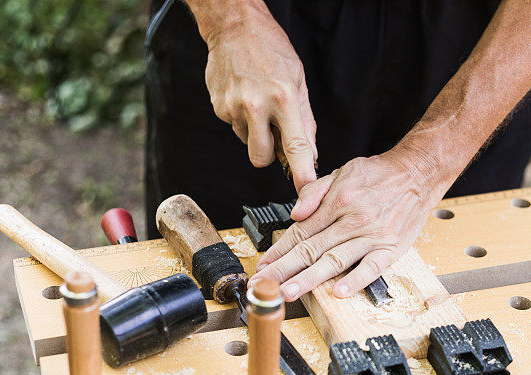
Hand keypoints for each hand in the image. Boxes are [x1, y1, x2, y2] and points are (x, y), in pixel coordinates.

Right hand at [203, 3, 316, 190]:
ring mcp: (233, 107)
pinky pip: (234, 127)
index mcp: (283, 98)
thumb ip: (305, 120)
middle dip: (269, 156)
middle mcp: (256, 106)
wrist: (234, 26)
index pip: (296, 147)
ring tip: (259, 104)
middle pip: (261, 158)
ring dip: (255, 133)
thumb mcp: (298, 80)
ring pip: (247, 143)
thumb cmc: (270, 49)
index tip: (306, 192)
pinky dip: (242, 119)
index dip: (302, 174)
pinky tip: (245, 97)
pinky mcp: (218, 107)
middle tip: (275, 135)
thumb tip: (311, 153)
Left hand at [249, 147, 443, 300]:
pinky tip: (340, 292)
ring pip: (336, 260)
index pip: (301, 231)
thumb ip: (315, 192)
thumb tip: (295, 213)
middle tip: (265, 285)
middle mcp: (352, 219)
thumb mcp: (342, 172)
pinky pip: (372, 267)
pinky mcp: (391, 247)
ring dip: (310, 279)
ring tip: (290, 292)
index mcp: (337, 201)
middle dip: (285, 270)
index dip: (279, 250)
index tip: (263, 266)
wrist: (418, 173)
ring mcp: (372, 235)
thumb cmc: (380, 175)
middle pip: (312, 249)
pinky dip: (356, 280)